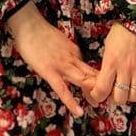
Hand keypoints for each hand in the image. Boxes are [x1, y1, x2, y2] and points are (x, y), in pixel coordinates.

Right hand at [6, 3, 97, 118]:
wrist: (28, 24)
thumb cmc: (38, 31)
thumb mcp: (59, 41)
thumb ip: (66, 51)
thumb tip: (71, 59)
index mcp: (74, 51)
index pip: (89, 67)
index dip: (98, 77)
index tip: (104, 85)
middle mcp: (72, 59)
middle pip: (91, 74)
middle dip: (100, 87)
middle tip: (106, 98)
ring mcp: (62, 66)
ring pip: (82, 81)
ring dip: (91, 93)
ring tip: (96, 104)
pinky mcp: (50, 72)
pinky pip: (63, 90)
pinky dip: (71, 102)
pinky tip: (79, 111)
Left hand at [87, 21, 135, 107]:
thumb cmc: (121, 33)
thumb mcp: (108, 48)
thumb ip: (107, 66)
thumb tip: (104, 81)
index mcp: (111, 63)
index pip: (101, 90)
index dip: (97, 96)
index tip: (97, 94)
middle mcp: (125, 70)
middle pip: (119, 98)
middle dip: (113, 99)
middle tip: (112, 93)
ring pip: (133, 97)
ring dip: (128, 97)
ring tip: (126, 91)